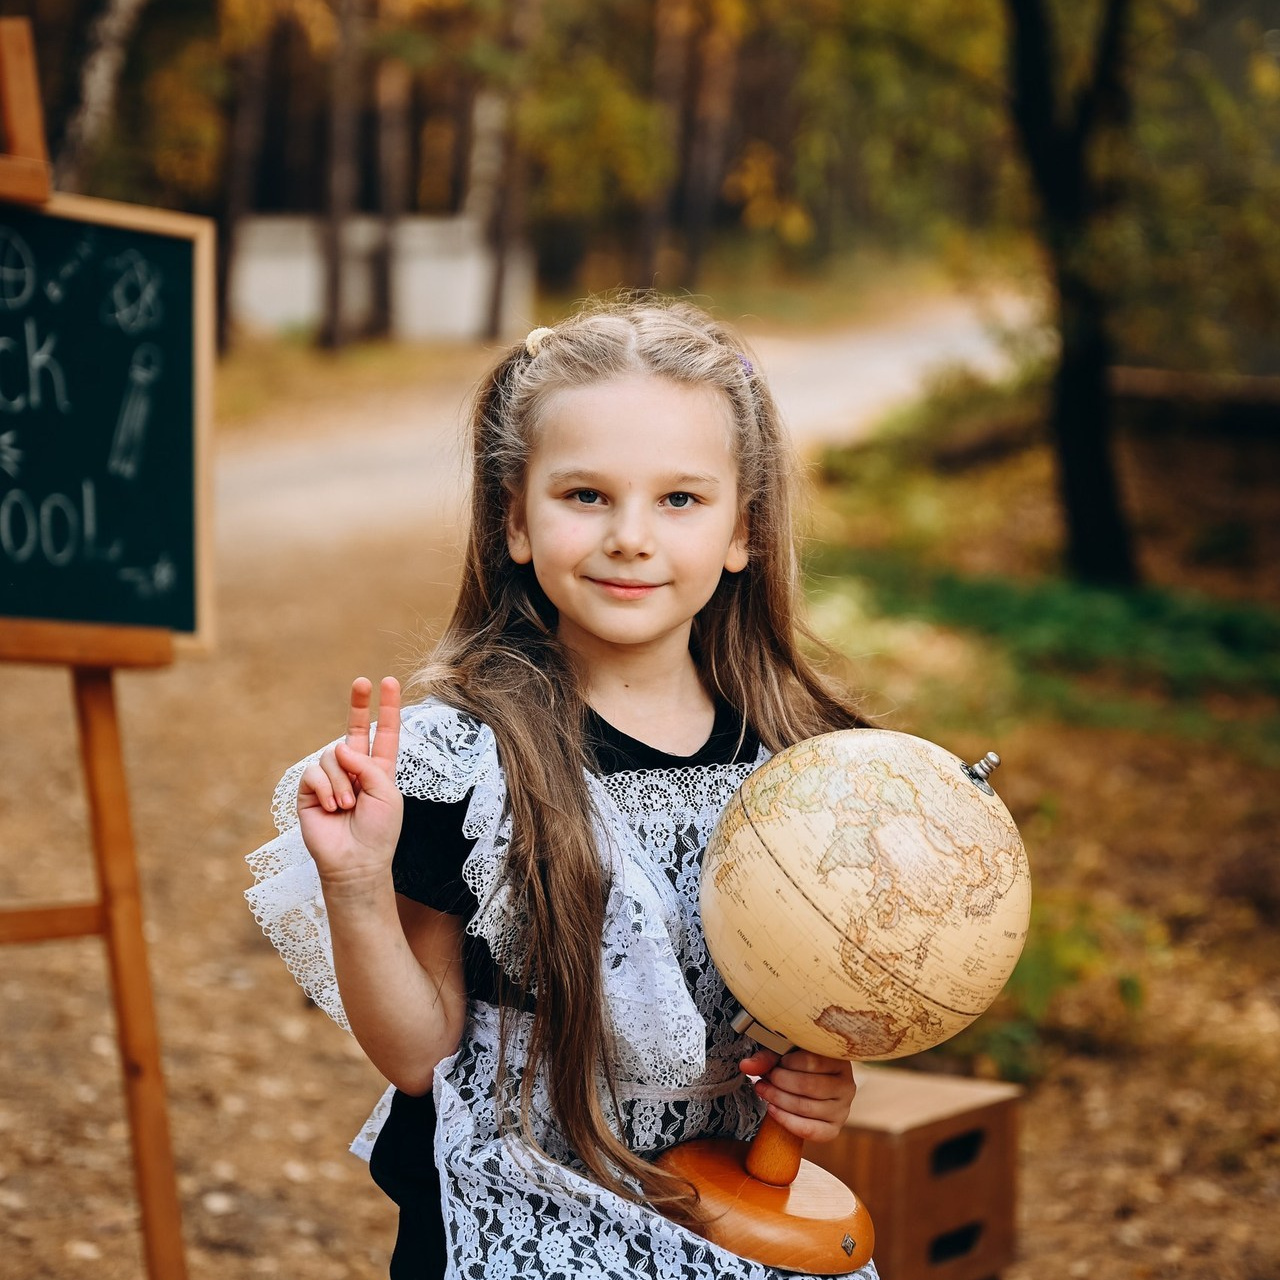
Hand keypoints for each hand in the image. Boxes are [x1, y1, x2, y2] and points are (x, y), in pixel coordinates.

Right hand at [297, 676, 403, 892]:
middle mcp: (355, 769)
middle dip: (358, 703)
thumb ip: (368, 765)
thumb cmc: (378, 831)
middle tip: (361, 680)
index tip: (390, 682)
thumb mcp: (386, 793)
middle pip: (355, 728)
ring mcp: (332, 778)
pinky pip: (315, 772)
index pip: (384, 734)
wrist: (356, 862)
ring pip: (332, 755)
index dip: (388, 709)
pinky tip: (332, 807)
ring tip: (346, 806)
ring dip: (342, 782)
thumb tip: (340, 746)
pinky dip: (326, 788)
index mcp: (379, 769)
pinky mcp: (310, 790)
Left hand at [739, 1047, 855, 1143]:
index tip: (774, 1063)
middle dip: (780, 1082)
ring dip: (778, 1099)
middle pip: (809, 1086)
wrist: (809, 1088)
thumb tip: (745, 1066)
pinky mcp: (833, 1130)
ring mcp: (842, 1110)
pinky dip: (786, 1120)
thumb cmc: (798, 1065)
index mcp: (839, 1061)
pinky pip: (809, 1130)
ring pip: (806, 1107)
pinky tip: (771, 1109)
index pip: (814, 1060)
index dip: (788, 1062)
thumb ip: (768, 1057)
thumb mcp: (786, 1054)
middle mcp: (846, 1086)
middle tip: (764, 1079)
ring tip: (763, 1090)